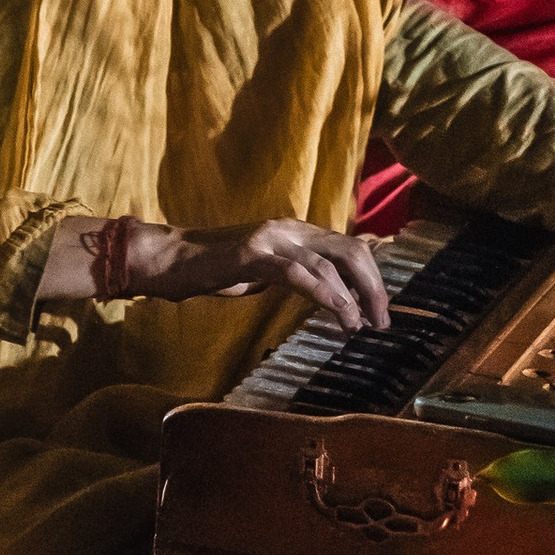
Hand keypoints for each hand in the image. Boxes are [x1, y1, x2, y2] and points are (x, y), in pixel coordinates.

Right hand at [126, 216, 388, 330]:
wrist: (173, 260)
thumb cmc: (218, 269)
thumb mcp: (268, 271)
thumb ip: (298, 275)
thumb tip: (334, 296)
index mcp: (298, 231)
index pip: (350, 247)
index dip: (372, 278)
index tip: (379, 309)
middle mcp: (291, 228)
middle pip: (351, 249)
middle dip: (373, 286)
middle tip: (381, 321)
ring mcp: (273, 239)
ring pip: (331, 262)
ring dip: (353, 297)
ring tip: (361, 326)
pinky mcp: (254, 255)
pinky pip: (299, 273)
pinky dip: (326, 295)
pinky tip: (339, 314)